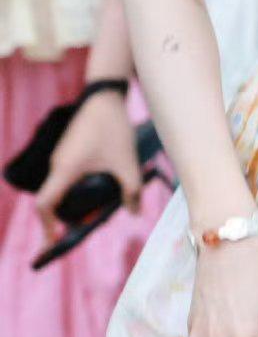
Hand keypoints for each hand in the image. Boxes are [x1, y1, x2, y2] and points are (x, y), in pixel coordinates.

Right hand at [34, 90, 141, 243]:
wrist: (105, 96)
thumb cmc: (114, 128)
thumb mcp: (127, 162)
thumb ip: (131, 190)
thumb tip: (135, 213)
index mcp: (65, 170)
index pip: (44, 205)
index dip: (46, 226)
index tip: (56, 240)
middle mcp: (58, 164)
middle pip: (54, 201)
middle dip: (68, 217)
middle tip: (90, 224)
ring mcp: (61, 156)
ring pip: (61, 188)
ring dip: (75, 202)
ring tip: (98, 207)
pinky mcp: (68, 150)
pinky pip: (67, 176)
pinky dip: (77, 188)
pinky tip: (99, 187)